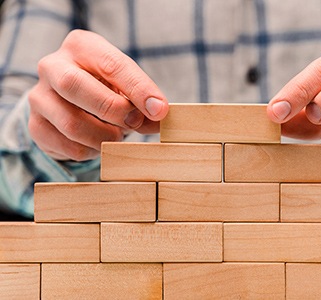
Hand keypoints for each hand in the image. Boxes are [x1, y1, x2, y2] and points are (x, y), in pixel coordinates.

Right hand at [28, 30, 167, 160]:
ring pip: (71, 123)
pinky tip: (99, 143)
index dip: (138, 89)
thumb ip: (143, 101)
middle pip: (76, 86)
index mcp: (81, 46)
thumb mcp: (126, 86)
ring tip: (117, 135)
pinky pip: (68, 146)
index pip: (111, 65)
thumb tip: (160, 118)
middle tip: (135, 123)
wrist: (69, 101)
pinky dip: (92, 150)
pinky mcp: (35, 126)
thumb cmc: (105, 88)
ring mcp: (39, 97)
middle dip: (113, 109)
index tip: (159, 110)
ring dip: (104, 136)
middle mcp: (52, 66)